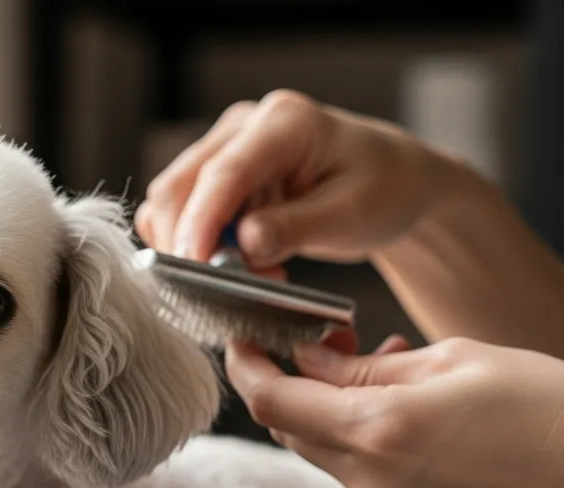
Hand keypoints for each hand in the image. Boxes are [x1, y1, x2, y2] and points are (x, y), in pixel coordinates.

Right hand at [134, 90, 458, 266]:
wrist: (391, 181)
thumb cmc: (382, 189)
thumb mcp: (352, 213)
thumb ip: (296, 227)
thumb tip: (244, 244)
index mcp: (284, 122)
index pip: (223, 173)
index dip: (200, 223)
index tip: (193, 267)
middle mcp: (244, 127)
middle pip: (179, 186)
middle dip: (188, 243)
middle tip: (227, 289)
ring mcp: (225, 148)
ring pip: (172, 202)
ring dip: (193, 248)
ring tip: (249, 275)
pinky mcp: (216, 175)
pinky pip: (182, 213)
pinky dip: (196, 245)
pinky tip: (237, 264)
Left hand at [224, 337, 563, 487]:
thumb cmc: (549, 405)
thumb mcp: (452, 360)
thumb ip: (365, 367)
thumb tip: (307, 361)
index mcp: (377, 431)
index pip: (270, 401)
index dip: (247, 366)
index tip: (245, 338)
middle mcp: (372, 483)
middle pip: (291, 429)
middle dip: (295, 383)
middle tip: (334, 341)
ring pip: (326, 453)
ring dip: (335, 410)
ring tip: (392, 366)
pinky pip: (362, 478)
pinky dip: (366, 441)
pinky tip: (411, 414)